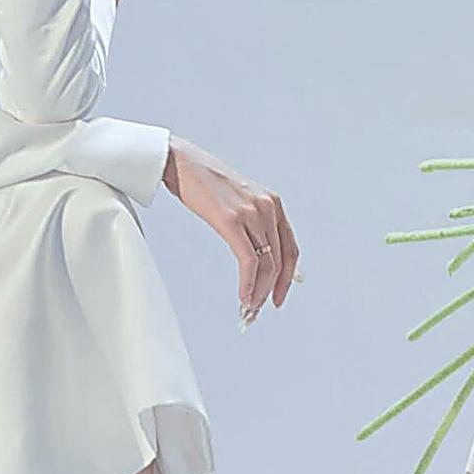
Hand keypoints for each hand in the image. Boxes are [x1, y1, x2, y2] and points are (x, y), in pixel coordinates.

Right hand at [161, 136, 300, 323]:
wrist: (181, 162)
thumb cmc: (206, 182)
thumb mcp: (240, 200)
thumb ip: (253, 222)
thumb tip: (258, 252)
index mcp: (273, 203)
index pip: (291, 249)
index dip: (288, 278)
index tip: (278, 296)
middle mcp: (268, 207)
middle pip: (281, 261)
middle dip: (271, 291)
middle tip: (258, 311)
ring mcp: (251, 213)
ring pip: (267, 265)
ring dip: (258, 292)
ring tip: (248, 309)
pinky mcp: (231, 221)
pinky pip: (248, 261)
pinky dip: (248, 284)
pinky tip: (242, 297)